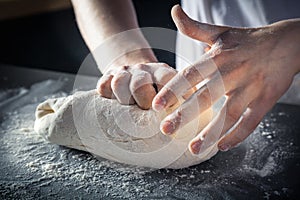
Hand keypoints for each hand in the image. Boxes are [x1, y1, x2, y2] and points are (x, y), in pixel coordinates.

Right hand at [97, 61, 176, 109]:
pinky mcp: (107, 77)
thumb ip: (184, 102)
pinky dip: (107, 99)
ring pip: (119, 84)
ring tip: (130, 113)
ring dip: (124, 101)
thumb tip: (195, 123)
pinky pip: (103, 87)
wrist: (136, 71)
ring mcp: (124, 73)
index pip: (167, 79)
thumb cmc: (158, 89)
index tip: (165, 109)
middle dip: (143, 102)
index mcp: (163, 72)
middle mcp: (143, 70)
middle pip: (139, 83)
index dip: (167, 95)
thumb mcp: (175, 91)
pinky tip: (114, 106)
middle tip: (147, 112)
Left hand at [152, 5, 299, 153]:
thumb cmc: (246, 40)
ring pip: (229, 114)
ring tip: (193, 149)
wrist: (287, 43)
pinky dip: (237, 135)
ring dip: (211, 133)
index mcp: (219, 56)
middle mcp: (234, 72)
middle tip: (166, 129)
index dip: (174, 89)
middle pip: (207, 96)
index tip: (157, 105)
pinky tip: (221, 147)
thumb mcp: (220, 32)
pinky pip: (251, 121)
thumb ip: (193, 27)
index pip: (192, 74)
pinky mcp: (266, 100)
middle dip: (185, 114)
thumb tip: (174, 11)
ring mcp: (251, 88)